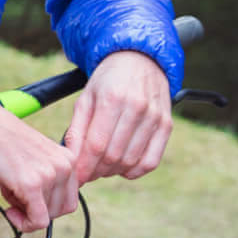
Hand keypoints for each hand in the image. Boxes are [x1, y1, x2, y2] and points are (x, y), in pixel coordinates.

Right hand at [0, 88, 79, 232]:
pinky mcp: (32, 184)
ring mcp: (49, 175)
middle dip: (37, 210)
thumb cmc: (1, 136)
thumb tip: (44, 205)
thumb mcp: (36, 154)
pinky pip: (37, 220)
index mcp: (68, 157)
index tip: (31, 202)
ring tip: (9, 190)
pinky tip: (10, 212)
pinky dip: (24, 224)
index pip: (69, 197)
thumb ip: (47, 174)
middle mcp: (64, 165)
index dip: (48, 205)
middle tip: (17, 199)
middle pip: (61, 209)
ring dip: (25, 211)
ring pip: (47, 216)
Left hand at [61, 50, 172, 183]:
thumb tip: (71, 158)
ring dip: (113, 172)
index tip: (76, 177)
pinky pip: (152, 161)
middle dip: (96, 171)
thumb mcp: (86, 97)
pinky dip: (135, 171)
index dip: (84, 166)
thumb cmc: (108, 81)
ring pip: (131, 160)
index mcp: (112, 99)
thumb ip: (77, 128)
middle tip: (87, 172)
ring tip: (102, 168)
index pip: (96, 144)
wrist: (139, 60)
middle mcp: (136, 108)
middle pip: (114, 155)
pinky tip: (122, 169)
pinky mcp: (166, 125)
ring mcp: (155, 117)